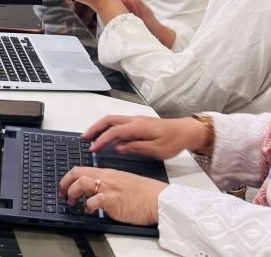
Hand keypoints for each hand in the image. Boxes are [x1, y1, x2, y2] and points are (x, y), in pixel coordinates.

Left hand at [58, 168, 166, 225]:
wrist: (158, 199)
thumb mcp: (124, 182)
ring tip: (71, 202)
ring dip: (72, 193)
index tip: (65, 186)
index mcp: (109, 173)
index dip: (69, 177)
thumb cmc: (145, 193)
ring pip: (82, 183)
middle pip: (77, 173)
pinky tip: (88, 211)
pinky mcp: (113, 201)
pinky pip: (94, 201)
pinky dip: (87, 206)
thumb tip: (98, 190)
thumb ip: (110, 183)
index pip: (82, 169)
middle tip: (62, 193)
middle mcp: (107, 178)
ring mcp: (109, 189)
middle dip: (64, 182)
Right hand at [84, 115, 209, 158]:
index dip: (101, 140)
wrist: (186, 131)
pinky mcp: (138, 123)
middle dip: (94, 128)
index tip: (92, 149)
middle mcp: (134, 120)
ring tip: (90, 137)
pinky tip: (107, 137)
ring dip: (100, 127)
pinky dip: (108, 128)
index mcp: (138, 127)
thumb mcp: (156, 150)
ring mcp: (136, 120)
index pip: (114, 132)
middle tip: (84, 139)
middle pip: (109, 120)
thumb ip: (136, 147)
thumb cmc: (173, 141)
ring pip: (112, 120)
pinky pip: (118, 123)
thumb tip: (118, 147)